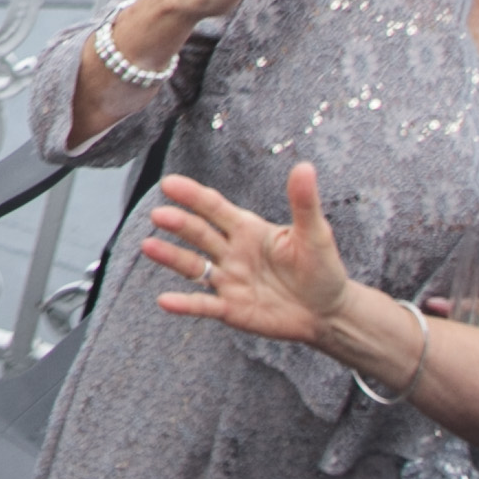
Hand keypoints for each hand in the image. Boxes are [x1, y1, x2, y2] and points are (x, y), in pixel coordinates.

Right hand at [145, 160, 354, 348]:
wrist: (328, 312)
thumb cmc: (321, 269)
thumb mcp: (315, 234)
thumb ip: (304, 202)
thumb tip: (305, 167)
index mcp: (247, 229)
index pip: (215, 208)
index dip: (193, 196)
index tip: (170, 184)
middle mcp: (231, 252)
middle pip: (200, 234)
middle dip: (179, 224)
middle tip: (159, 214)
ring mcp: (228, 280)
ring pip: (194, 266)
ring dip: (171, 257)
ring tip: (149, 246)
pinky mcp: (230, 308)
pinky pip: (204, 304)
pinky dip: (185, 303)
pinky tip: (165, 300)